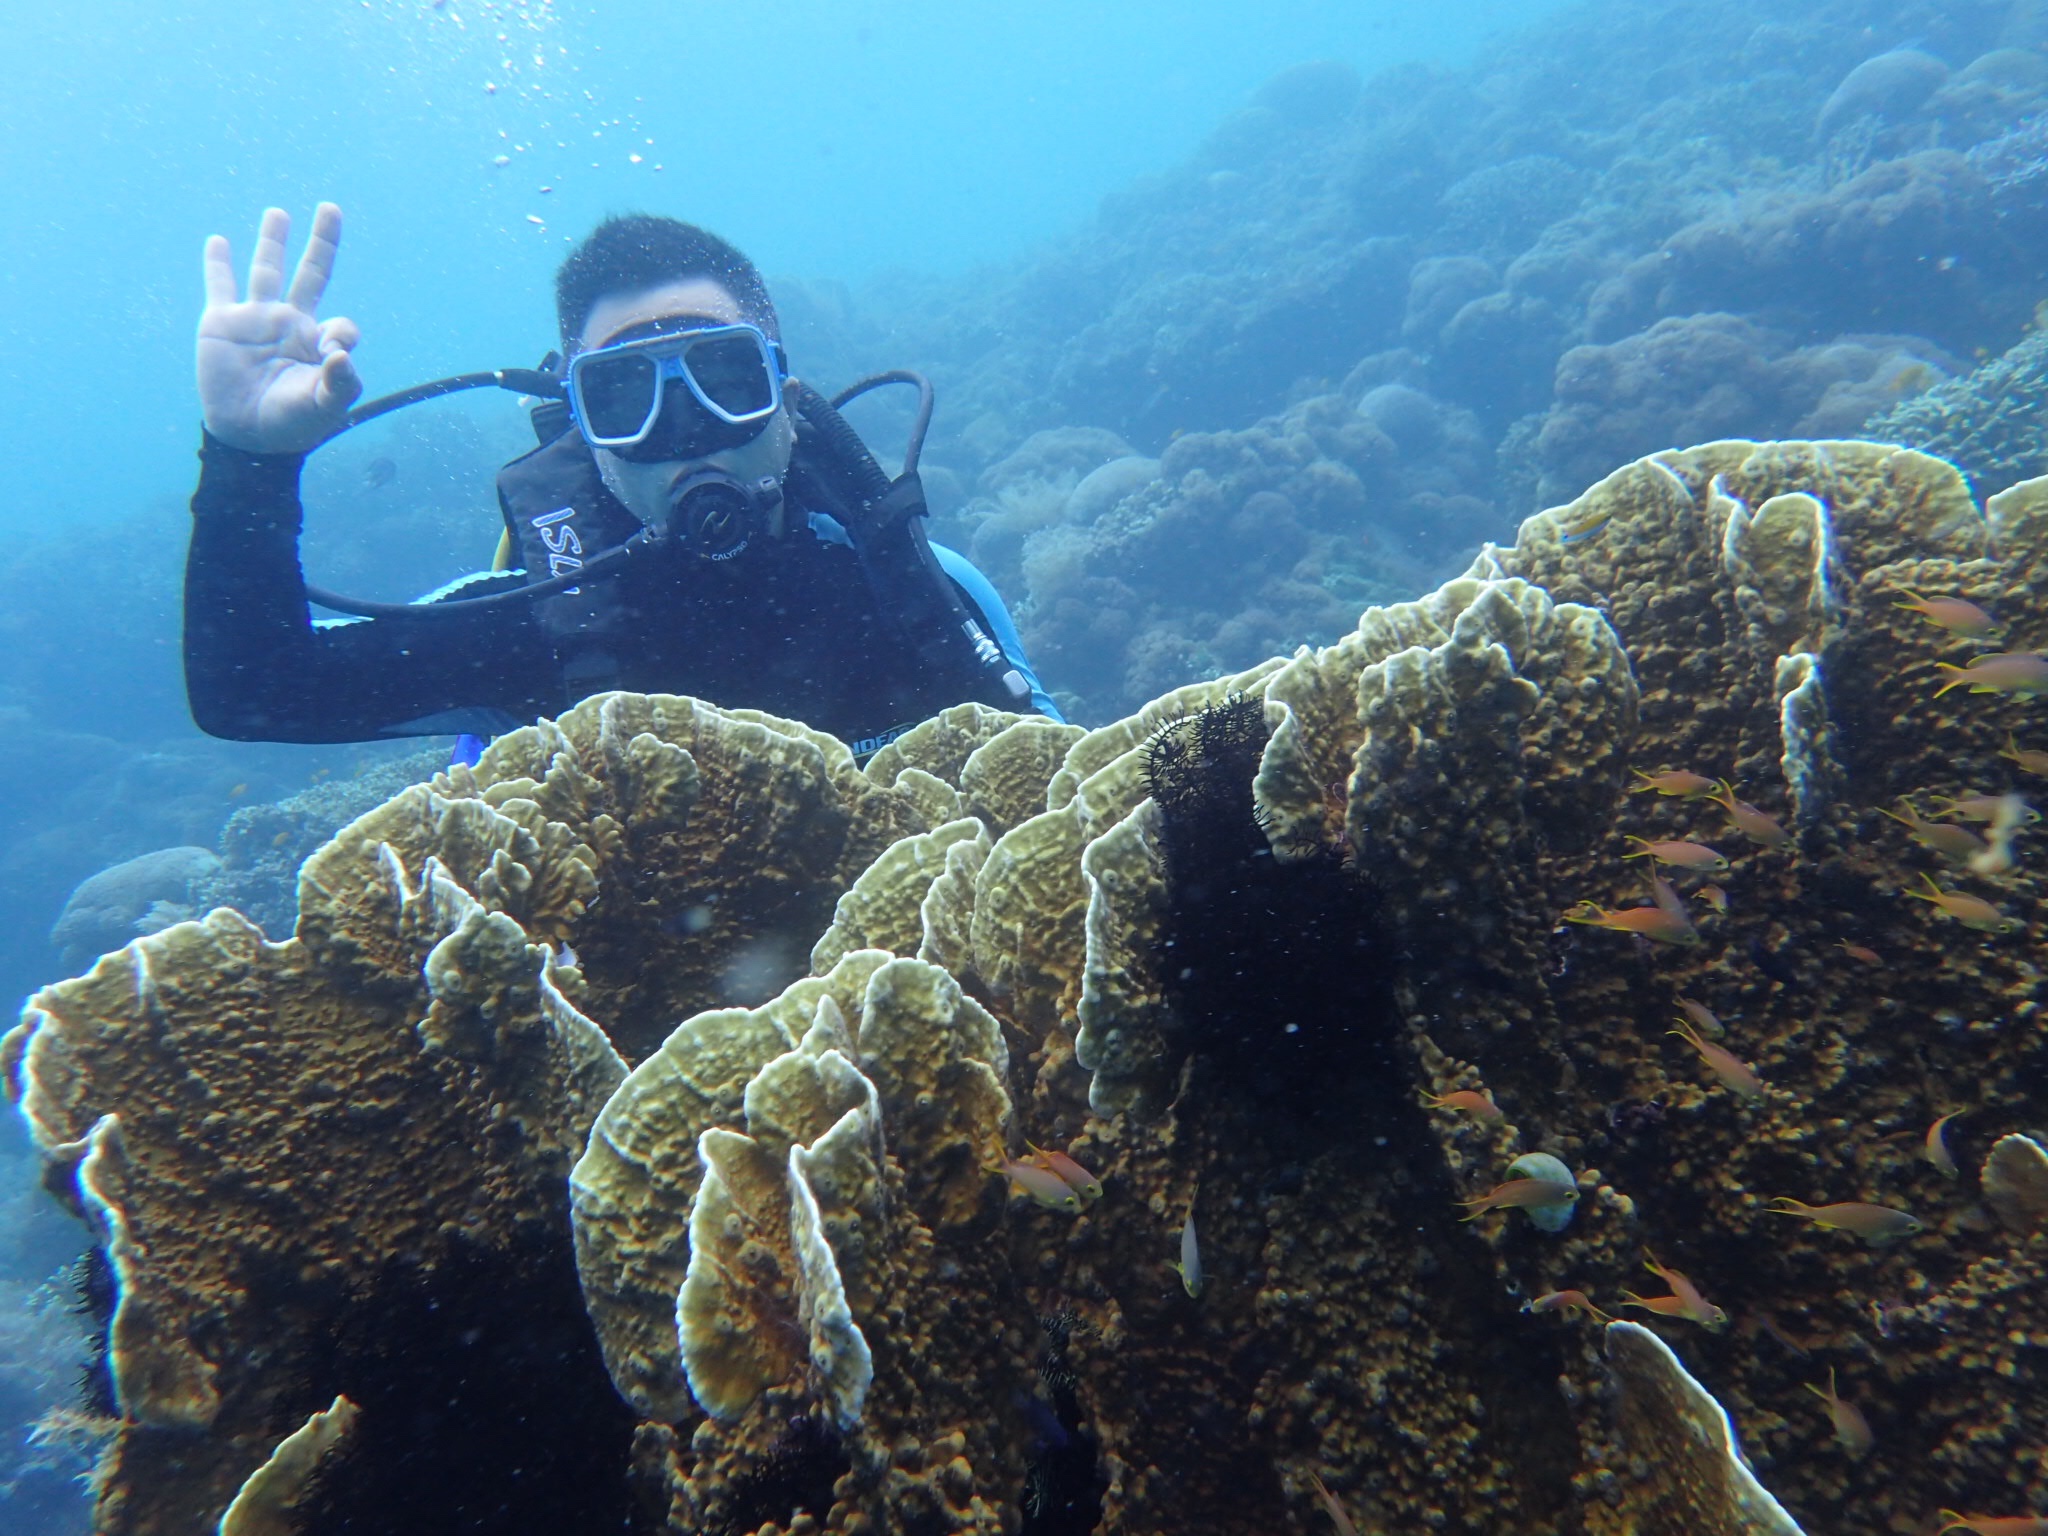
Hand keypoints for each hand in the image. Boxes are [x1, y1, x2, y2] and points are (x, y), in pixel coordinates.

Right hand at [197, 204, 361, 454]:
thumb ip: (341, 382)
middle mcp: (291, 324)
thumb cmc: (292, 425)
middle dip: (322, 241)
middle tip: (331, 208)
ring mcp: (257, 320)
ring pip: (266, 270)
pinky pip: (220, 287)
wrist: (247, 437)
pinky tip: (219, 241)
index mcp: (319, 342)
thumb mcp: (325, 407)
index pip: (342, 323)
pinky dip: (217, 264)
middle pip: (312, 273)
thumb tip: (343, 352)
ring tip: (279, 214)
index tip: (334, 352)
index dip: (343, 333)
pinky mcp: (222, 323)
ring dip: (272, 240)